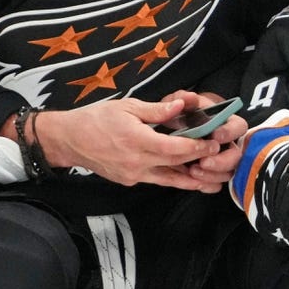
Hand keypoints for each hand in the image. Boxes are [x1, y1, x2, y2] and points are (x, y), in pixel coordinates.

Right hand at [32, 98, 224, 189]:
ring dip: (190, 181)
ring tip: (211, 182)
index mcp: (137, 140)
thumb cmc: (96, 118)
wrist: (69, 139)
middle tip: (219, 158)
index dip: (198, 147)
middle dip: (199, 163)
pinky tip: (184, 176)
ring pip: (168, 180)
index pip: (176, 149)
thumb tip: (182, 105)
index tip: (214, 142)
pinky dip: (171, 178)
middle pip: (176, 167)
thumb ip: (156, 110)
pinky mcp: (128, 181)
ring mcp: (132, 175)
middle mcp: (137, 162)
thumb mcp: (127, 107)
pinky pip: (155, 180)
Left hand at [161, 90, 248, 190]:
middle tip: (203, 161)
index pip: (239, 126)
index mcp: (225, 122)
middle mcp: (228, 143)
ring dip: (212, 175)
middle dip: (222, 161)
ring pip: (228, 173)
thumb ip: (181, 99)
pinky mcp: (212, 175)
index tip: (215, 135)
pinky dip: (207, 185)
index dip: (230, 132)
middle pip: (237, 156)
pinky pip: (216, 185)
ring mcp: (221, 161)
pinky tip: (194, 182)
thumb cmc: (178, 115)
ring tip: (193, 171)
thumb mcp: (177, 104)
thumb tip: (189, 98)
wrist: (167, 132)